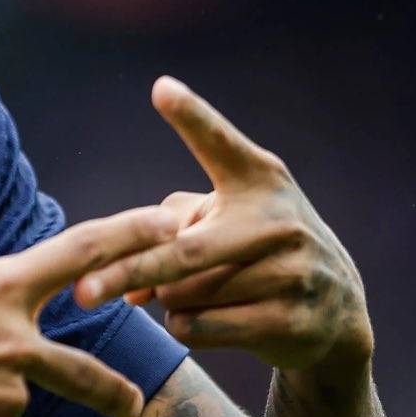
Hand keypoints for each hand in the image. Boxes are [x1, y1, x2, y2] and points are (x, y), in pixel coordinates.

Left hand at [74, 76, 373, 375]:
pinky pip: (204, 327)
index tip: (162, 89)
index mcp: (257, 178)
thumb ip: (163, 233)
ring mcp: (292, 273)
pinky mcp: (292, 321)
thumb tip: (122, 286)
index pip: (219, 144)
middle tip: (81, 293)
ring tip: (189, 291)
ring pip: (186, 295)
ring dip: (167, 299)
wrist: (335, 307)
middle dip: (127, 273)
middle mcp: (279, 220)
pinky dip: (186, 326)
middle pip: (183, 252)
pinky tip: (203, 319)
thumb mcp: (223, 218)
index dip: (192, 117)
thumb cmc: (254, 246)